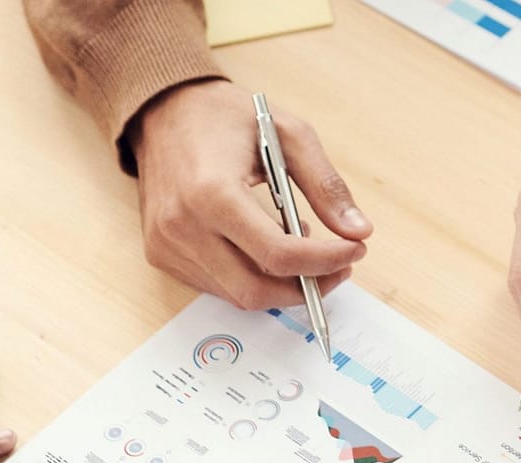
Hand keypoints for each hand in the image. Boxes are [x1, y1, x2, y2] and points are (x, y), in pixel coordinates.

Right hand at [131, 80, 370, 308]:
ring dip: (282, 284)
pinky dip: (253, 278)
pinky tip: (267, 248)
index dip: (325, 261)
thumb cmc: (225, 117)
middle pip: (258, 289)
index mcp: (212, 192)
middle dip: (308, 286)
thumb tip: (359, 231)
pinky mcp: (161, 253)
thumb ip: (326, 186)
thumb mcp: (288, 135)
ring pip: (239, 295)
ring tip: (302, 247)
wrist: (162, 111)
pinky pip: (219, 286)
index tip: (354, 250)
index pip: (278, 254)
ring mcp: (167, 244)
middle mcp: (182, 225)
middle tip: (339, 266)